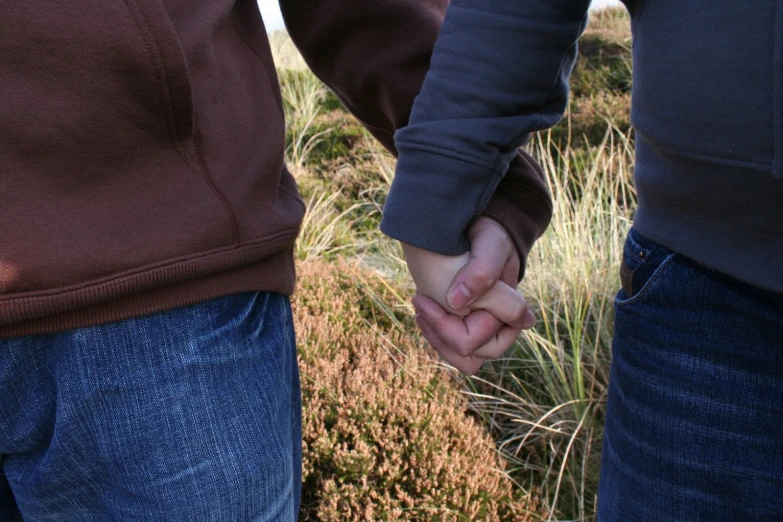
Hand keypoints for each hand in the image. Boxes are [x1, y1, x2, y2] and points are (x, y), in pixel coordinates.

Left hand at [403, 217, 534, 374]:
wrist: (474, 226)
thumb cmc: (488, 235)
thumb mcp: (491, 244)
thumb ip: (483, 271)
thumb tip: (456, 302)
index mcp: (510, 314)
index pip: (485, 344)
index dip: (454, 327)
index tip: (439, 297)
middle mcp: (496, 325)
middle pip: (470, 359)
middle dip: (442, 336)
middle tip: (422, 304)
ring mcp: (479, 325)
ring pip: (459, 357)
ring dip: (436, 339)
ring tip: (421, 311)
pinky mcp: (463, 321)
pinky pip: (448, 343)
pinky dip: (433, 329)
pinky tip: (422, 306)